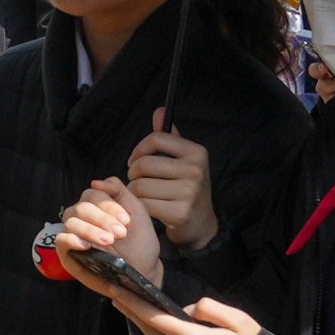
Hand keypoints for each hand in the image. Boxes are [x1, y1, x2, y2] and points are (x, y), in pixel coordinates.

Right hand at [52, 176, 166, 286]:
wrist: (143, 271)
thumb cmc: (140, 243)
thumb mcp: (136, 212)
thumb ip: (119, 192)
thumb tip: (96, 182)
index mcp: (97, 206)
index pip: (92, 194)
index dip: (109, 205)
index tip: (126, 221)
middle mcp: (83, 218)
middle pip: (81, 207)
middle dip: (102, 219)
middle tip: (120, 234)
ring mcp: (74, 235)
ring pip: (71, 221)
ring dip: (91, 230)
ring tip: (109, 242)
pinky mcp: (68, 254)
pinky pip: (60, 240)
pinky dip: (72, 240)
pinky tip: (87, 246)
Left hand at [126, 121, 215, 249]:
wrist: (201, 223)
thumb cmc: (186, 188)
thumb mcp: (183, 160)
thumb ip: (168, 137)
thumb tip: (159, 112)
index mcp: (196, 152)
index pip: (156, 139)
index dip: (139, 149)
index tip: (136, 160)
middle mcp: (195, 170)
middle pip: (144, 164)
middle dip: (133, 173)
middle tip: (137, 180)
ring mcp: (189, 192)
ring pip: (140, 185)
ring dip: (134, 191)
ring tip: (142, 194)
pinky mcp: (179, 212)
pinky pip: (144, 204)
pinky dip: (140, 206)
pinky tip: (147, 207)